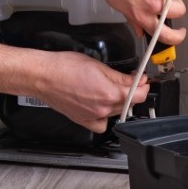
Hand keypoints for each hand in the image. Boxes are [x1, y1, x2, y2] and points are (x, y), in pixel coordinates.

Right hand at [0, 43, 149, 132]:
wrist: (43, 77)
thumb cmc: (64, 67)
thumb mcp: (98, 65)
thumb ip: (120, 75)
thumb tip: (135, 80)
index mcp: (110, 93)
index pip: (139, 94)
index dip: (144, 84)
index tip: (142, 79)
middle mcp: (103, 108)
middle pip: (129, 103)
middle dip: (131, 91)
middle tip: (127, 80)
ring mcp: (93, 117)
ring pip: (117, 112)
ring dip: (119, 102)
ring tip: (108, 89)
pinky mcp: (83, 121)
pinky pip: (102, 123)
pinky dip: (105, 116)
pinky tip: (101, 106)